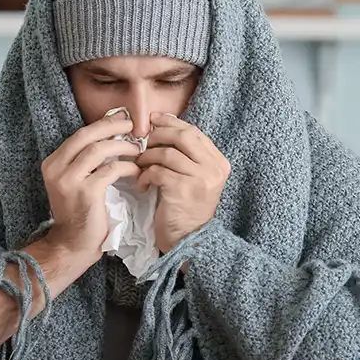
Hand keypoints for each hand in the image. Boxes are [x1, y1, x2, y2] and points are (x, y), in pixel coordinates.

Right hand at [39, 110, 141, 270]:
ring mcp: (69, 180)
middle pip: (87, 136)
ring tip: (138, 148)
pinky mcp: (86, 192)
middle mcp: (56, 168)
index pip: (80, 135)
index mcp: (53, 163)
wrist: (73, 244)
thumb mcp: (77, 182)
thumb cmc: (81, 213)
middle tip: (133, 125)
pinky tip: (136, 170)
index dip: (103, 123)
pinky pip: (110, 170)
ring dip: (122, 146)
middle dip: (112, 127)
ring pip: (99, 150)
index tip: (122, 118)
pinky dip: (127, 167)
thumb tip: (112, 136)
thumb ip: (86, 162)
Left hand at [135, 112, 230, 253]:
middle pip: (182, 136)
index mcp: (219, 162)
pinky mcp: (183, 190)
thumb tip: (160, 125)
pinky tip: (142, 184)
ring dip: (147, 157)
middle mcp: (214, 169)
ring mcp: (201, 179)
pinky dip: (145, 175)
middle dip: (158, 135)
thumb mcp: (194, 177)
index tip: (153, 120)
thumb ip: (186, 154)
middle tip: (142, 142)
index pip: (194, 132)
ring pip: (167, 153)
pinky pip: (158, 171)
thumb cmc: (186, 207)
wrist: (188, 239)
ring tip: (139, 165)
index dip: (171, 122)